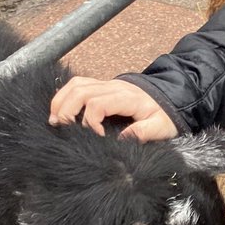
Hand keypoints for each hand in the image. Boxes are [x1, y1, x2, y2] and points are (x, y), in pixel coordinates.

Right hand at [49, 77, 177, 140]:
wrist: (170, 97)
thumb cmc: (164, 114)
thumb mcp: (161, 126)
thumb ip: (143, 133)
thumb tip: (120, 140)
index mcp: (126, 98)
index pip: (98, 103)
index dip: (89, 121)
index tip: (94, 137)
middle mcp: (113, 87)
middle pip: (80, 91)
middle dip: (66, 110)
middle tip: (60, 129)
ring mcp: (106, 84)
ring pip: (76, 85)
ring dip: (61, 101)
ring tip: (54, 120)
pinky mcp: (102, 86)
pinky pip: (78, 84)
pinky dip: (65, 95)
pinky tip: (60, 110)